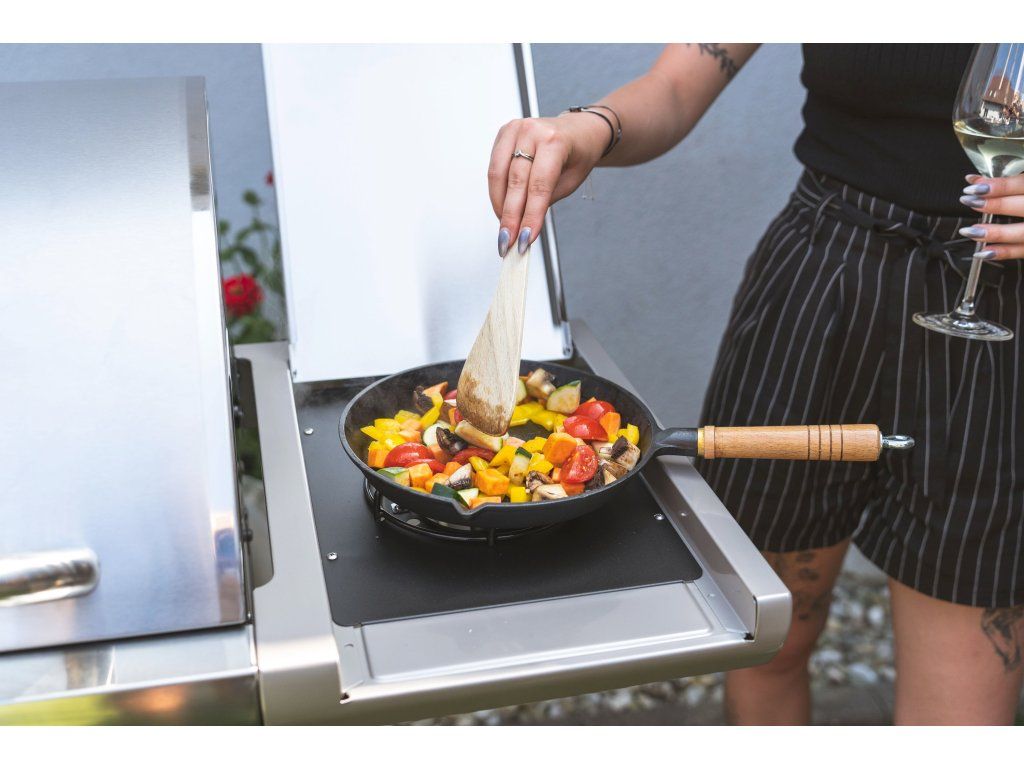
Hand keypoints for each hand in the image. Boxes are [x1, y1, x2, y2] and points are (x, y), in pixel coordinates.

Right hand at [488, 114, 609, 256]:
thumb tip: (523, 227)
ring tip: (505, 228)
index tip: (524, 239)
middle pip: (515, 182)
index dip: (529, 215)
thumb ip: (545, 200)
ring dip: (499, 206)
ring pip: (498, 175)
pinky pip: (494, 168)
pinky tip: (502, 208)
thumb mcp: (571, 181)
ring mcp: (515, 129)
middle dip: (510, 216)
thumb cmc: (578, 154)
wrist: (578, 130)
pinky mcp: (503, 134)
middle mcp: (532, 131)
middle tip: (508, 241)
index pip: (538, 186)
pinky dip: (496, 192)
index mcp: (554, 141)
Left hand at [958, 174, 1023, 259]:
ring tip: (971, 230)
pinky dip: (1003, 252)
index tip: (975, 187)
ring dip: (996, 232)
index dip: (1000, 186)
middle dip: (996, 205)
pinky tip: (983, 252)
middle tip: (970, 202)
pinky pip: (1023, 250)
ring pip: (1023, 232)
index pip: (1023, 184)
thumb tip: (973, 181)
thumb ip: (1005, 183)